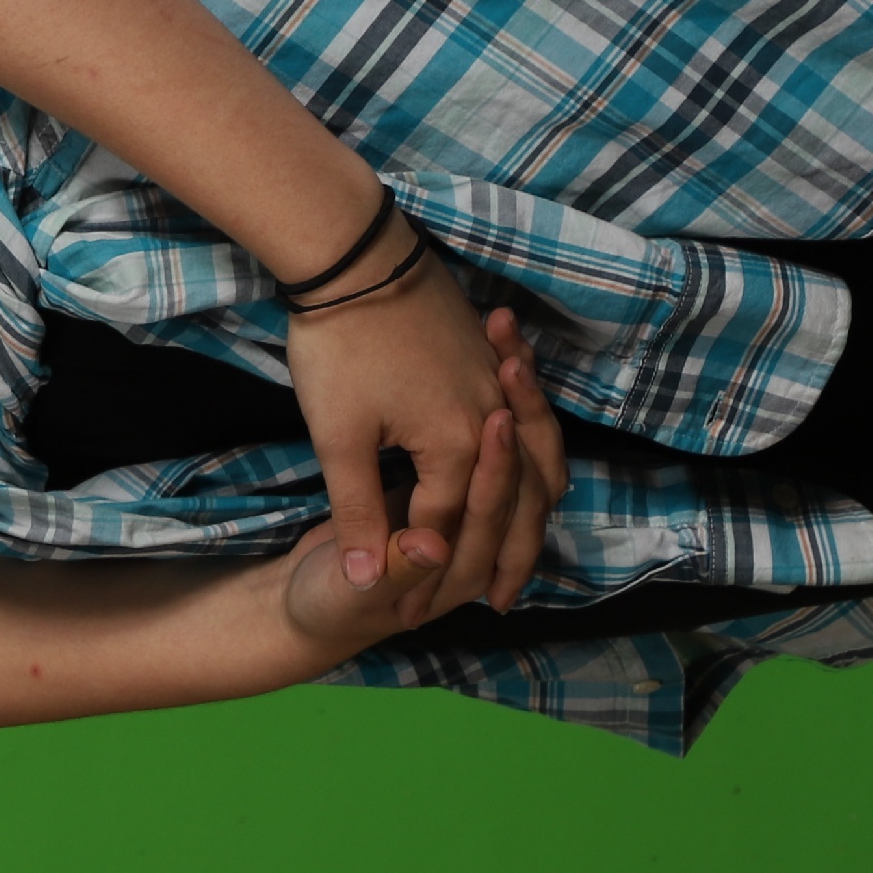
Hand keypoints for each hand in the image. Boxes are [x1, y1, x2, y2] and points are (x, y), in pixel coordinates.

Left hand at [280, 251, 567, 628]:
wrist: (354, 257)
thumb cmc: (339, 349)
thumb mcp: (338, 438)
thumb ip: (357, 512)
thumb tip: (363, 584)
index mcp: (457, 446)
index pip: (447, 526)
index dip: (422, 572)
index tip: (401, 615)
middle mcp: (491, 420)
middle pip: (515, 505)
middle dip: (507, 559)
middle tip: (497, 603)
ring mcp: (495, 388)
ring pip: (533, 466)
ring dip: (530, 512)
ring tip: (521, 552)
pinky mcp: (488, 362)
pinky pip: (525, 428)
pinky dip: (528, 464)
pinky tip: (509, 468)